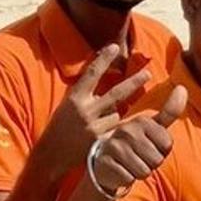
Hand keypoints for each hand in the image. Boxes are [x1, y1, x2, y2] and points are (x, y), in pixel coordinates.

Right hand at [38, 44, 150, 176]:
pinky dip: (114, 128)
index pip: (92, 73)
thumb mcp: (68, 103)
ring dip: (115, 114)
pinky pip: (115, 129)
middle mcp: (84, 109)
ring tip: (100, 122)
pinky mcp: (99, 140)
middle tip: (148, 73)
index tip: (115, 47)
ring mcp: (93, 126)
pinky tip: (105, 134)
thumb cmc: (60, 126)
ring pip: (117, 113)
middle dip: (134, 82)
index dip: (104, 59)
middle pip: (116, 93)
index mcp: (74, 96)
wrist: (51, 153)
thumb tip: (103, 76)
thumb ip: (85, 92)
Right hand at [90, 85, 187, 195]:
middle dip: (151, 163)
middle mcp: (126, 130)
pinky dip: (127, 178)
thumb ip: (169, 111)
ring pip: (144, 171)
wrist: (105, 161)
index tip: (149, 146)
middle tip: (138, 157)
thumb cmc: (134, 143)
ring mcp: (114, 146)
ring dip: (139, 172)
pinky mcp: (104, 163)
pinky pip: (129, 179)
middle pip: (157, 159)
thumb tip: (183, 88)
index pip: (167, 145)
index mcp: (141, 121)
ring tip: (130, 163)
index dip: (161, 151)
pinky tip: (119, 170)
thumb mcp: (152, 126)